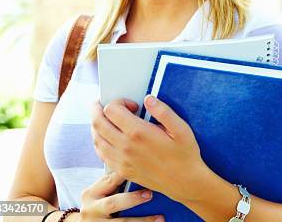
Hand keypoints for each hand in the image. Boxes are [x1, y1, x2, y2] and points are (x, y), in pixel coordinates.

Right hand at [77, 171, 161, 220]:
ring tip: (160, 218)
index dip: (128, 173)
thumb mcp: (100, 193)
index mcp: (91, 193)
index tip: (145, 168)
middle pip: (113, 203)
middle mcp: (91, 209)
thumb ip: (114, 184)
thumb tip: (142, 170)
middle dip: (133, 198)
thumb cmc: (99, 204)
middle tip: (150, 194)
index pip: (110, 180)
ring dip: (143, 220)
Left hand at [90, 96, 210, 202]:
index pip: (112, 110)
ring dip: (97, 125)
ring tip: (105, 118)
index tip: (132, 105)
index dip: (119, 102)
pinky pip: (101, 153)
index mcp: (139, 133)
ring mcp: (121, 160)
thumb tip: (148, 99)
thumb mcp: (181, 129)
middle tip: (102, 103)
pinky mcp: (121, 170)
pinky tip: (107, 137)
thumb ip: (163, 112)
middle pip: (98, 123)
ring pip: (96, 138)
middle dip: (97, 109)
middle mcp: (125, 147)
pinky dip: (99, 141)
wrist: (184, 182)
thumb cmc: (185, 155)